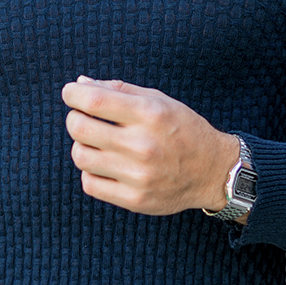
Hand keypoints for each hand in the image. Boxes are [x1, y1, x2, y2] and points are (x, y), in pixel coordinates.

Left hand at [61, 77, 240, 217]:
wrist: (214, 172)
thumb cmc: (183, 130)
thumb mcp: (159, 101)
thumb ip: (119, 90)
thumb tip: (80, 84)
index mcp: (150, 114)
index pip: (93, 100)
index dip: (73, 94)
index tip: (71, 93)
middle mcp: (143, 145)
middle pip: (79, 128)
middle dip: (75, 118)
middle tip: (83, 118)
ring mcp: (138, 176)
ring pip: (80, 156)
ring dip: (82, 145)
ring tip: (97, 143)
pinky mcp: (135, 200)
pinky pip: (89, 183)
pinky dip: (91, 171)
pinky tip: (105, 165)